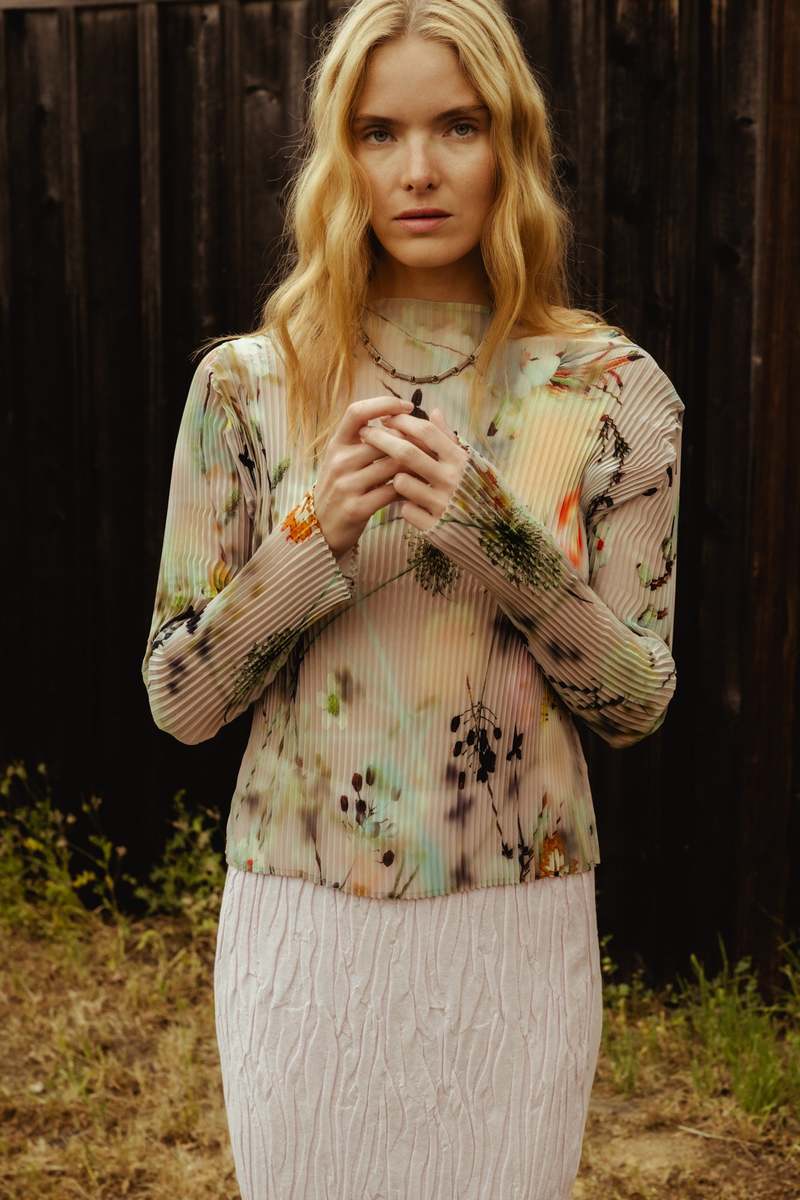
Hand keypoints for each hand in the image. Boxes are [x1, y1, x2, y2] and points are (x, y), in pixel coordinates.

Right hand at [312, 394, 416, 557]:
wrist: (320, 528)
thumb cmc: (340, 488)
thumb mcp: (343, 459)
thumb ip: (365, 440)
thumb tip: (400, 415)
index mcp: (336, 444)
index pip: (357, 412)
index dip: (384, 404)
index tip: (408, 406)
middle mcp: (339, 461)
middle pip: (384, 438)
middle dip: (412, 438)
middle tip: (432, 442)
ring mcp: (346, 485)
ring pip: (392, 464)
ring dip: (416, 464)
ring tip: (430, 464)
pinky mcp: (357, 508)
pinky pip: (392, 491)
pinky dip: (409, 488)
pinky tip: (418, 487)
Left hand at [358, 407, 468, 531]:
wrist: (489, 532)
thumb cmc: (471, 490)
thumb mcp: (466, 462)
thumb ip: (448, 438)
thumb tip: (435, 411)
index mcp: (459, 460)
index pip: (426, 432)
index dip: (402, 422)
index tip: (385, 419)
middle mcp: (451, 479)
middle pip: (407, 452)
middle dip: (381, 439)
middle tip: (365, 434)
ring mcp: (441, 503)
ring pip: (400, 481)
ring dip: (393, 477)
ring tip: (396, 478)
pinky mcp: (432, 526)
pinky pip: (404, 509)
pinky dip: (404, 504)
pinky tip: (410, 505)